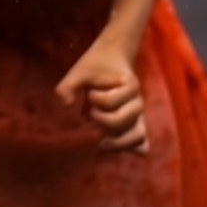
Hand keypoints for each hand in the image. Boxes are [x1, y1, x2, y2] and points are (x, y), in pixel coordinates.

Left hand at [55, 38, 148, 155]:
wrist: (114, 58)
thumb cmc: (96, 66)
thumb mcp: (80, 71)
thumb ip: (69, 85)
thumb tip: (64, 105)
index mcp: (129, 86)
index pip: (110, 102)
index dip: (96, 99)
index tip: (90, 93)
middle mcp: (138, 102)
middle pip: (123, 122)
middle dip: (103, 121)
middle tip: (91, 114)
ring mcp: (139, 115)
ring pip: (137, 136)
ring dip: (116, 140)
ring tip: (100, 139)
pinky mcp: (137, 125)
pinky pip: (142, 143)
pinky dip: (129, 148)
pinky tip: (112, 146)